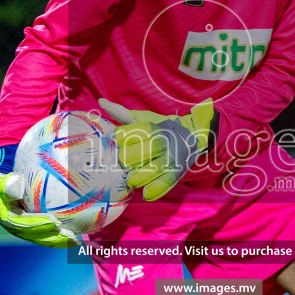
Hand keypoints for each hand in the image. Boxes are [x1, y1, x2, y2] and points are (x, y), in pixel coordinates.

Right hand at [0, 172, 74, 247]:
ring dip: (58, 240)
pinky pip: (44, 234)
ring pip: (42, 237)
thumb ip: (5, 185)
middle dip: (54, 237)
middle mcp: (14, 228)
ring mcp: (22, 229)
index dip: (40, 224)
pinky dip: (57, 237)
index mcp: (7, 218)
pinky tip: (71, 236)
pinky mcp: (29, 228)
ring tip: (74, 241)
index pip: (25, 224)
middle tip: (70, 236)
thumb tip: (17, 186)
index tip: (56, 222)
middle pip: (36, 235)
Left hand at [99, 98, 213, 201]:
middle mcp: (164, 142)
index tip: (118, 141)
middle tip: (123, 161)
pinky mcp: (177, 173)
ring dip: (137, 177)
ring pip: (153, 170)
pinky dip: (154, 191)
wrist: (193, 135)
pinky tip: (145, 192)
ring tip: (131, 178)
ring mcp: (172, 159)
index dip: (121, 138)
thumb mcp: (144, 118)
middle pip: (141, 152)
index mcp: (154, 128)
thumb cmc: (160, 127)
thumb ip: (122, 113)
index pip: (132, 133)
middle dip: (127, 159)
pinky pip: (165, 184)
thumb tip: (101, 102)